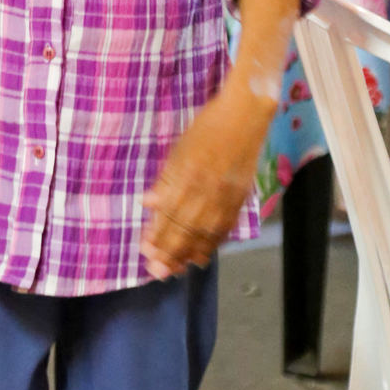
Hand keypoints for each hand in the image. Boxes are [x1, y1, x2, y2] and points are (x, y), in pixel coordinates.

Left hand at [140, 85, 273, 278]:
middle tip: (156, 272)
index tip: (145, 251)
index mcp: (186, 178)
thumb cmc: (206, 128)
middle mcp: (205, 192)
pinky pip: (224, 229)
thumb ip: (165, 181)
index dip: (157, 236)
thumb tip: (148, 204)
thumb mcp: (179, 150)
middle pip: (185, 230)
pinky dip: (211, 245)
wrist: (244, 117)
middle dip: (169, 253)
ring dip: (188, 254)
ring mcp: (225, 198)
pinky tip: (200, 257)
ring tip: (174, 270)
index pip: (169, 215)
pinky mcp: (240, 200)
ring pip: (204, 235)